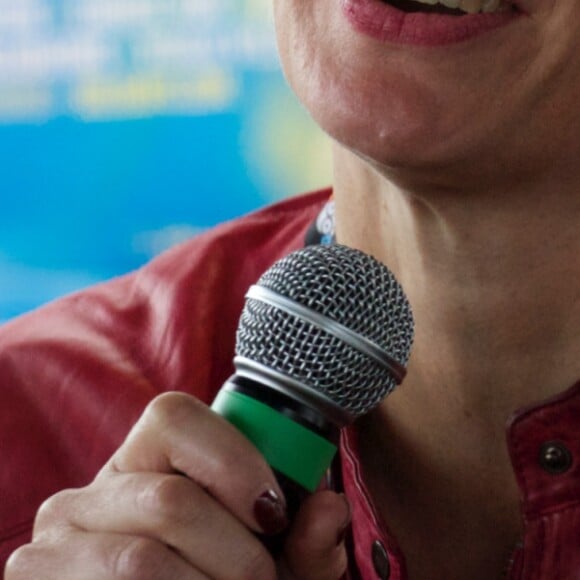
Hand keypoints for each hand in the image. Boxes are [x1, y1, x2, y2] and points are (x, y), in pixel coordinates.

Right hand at [5, 392, 349, 578]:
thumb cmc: (218, 577)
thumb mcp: (270, 558)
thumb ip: (305, 540)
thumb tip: (330, 509)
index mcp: (146, 458)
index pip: (175, 416)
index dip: (234, 463)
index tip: (274, 515)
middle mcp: (94, 485)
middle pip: (172, 501)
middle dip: (237, 556)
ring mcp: (56, 533)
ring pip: (144, 559)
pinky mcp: (35, 576)